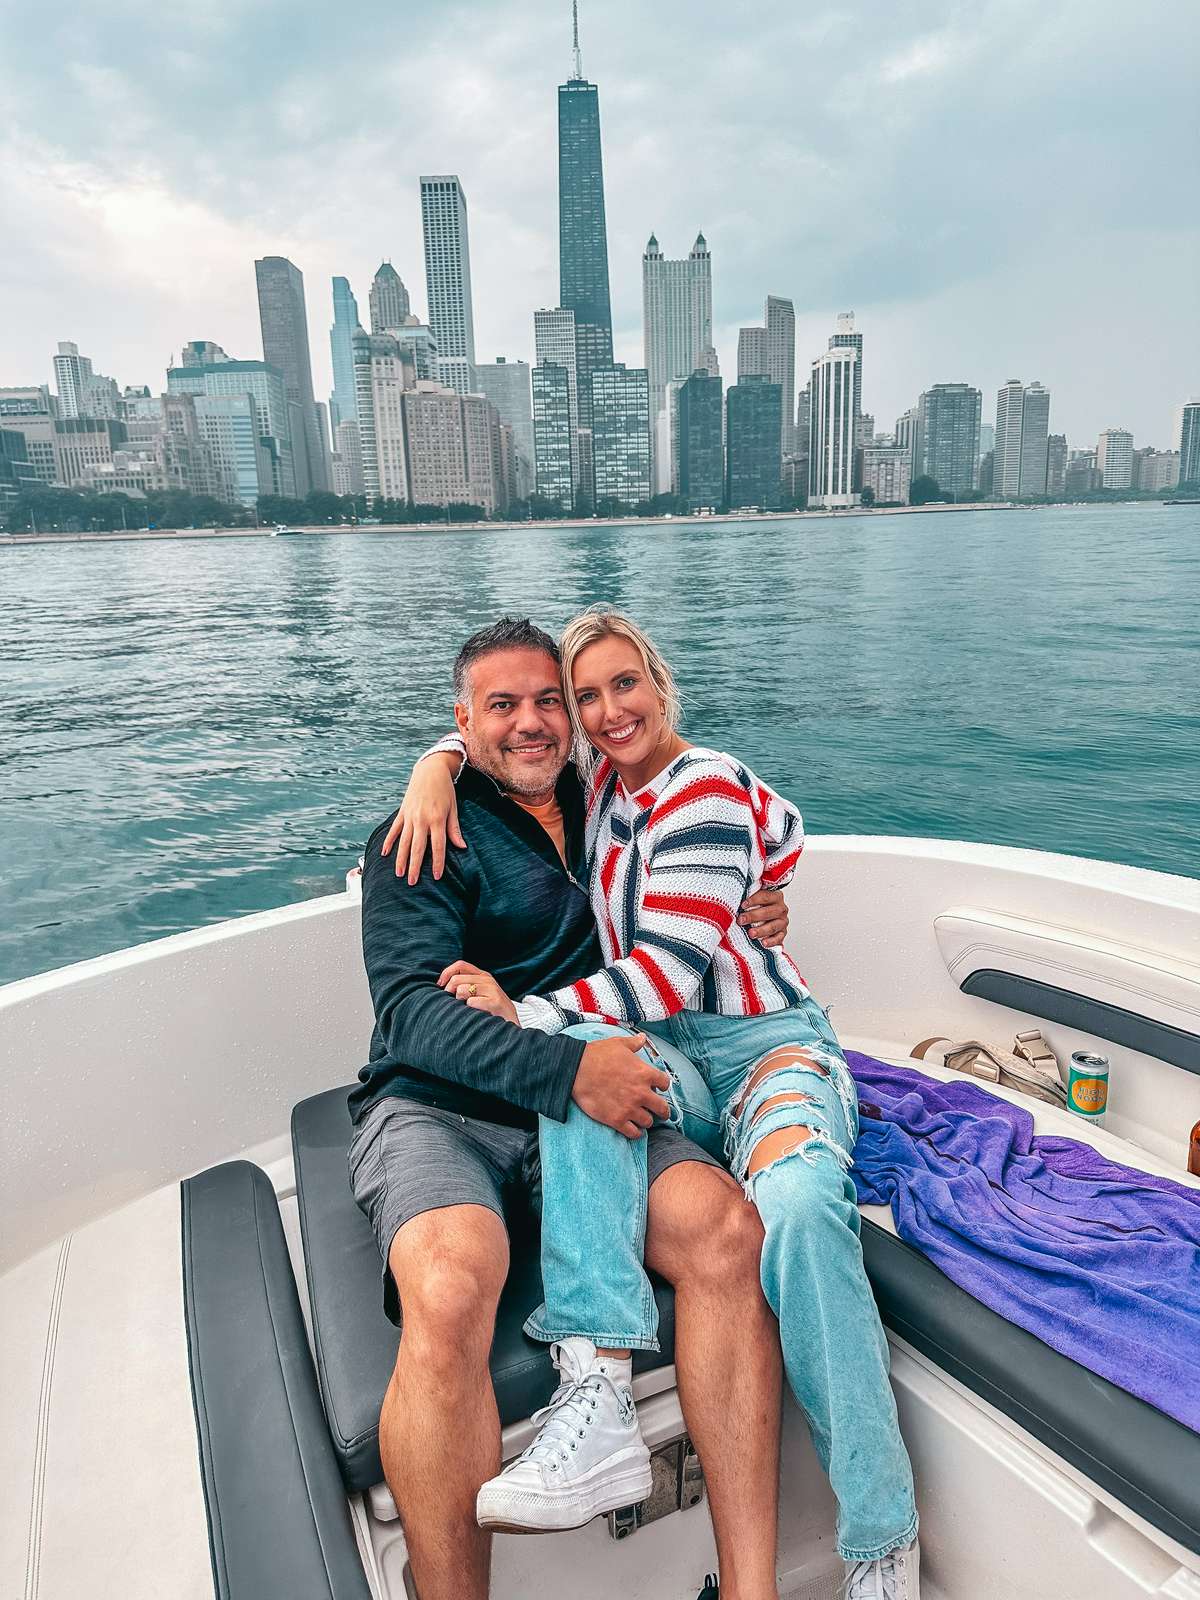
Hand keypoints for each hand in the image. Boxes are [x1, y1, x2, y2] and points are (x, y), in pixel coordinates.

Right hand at [381, 752, 464, 882]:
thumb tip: (461, 847)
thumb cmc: (445, 790)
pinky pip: (395, 830)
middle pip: (418, 848)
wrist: (430, 770)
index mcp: (437, 819)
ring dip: (401, 859)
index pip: (438, 846)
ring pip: (404, 842)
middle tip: (412, 882)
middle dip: (415, 866)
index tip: (436, 877)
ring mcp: (410, 816)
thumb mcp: (453, 808)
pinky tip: (384, 853)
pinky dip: (389, 841)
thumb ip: (454, 829)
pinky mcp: (402, 812)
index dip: (438, 862)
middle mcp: (422, 819)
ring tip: (399, 874)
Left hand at [437, 959, 517, 1024]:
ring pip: (462, 990)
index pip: (460, 965)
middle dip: (449, 992)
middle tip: (453, 1004)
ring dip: (459, 1003)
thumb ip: (466, 985)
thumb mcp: (480, 994)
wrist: (511, 1028)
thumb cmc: (490, 1013)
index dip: (446, 973)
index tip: (440, 986)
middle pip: (457, 979)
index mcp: (483, 976)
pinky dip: (469, 1011)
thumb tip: (442, 985)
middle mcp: (488, 980)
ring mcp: (493, 990)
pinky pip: (471, 1003)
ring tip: (467, 1011)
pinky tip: (475, 1016)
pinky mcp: (495, 1002)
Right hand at [572, 1033, 671, 1138]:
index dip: (662, 1086)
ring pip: (648, 1122)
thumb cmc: (597, 1055)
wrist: (577, 1070)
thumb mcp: (618, 1044)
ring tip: (643, 1119)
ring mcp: (630, 1108)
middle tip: (660, 1112)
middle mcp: (641, 1093)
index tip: (657, 1088)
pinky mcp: (617, 1120)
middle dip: (662, 1110)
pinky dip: (636, 1133)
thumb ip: (634, 1043)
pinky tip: (634, 1129)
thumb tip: (642, 1038)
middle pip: (662, 1108)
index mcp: (644, 1073)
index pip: (665, 1084)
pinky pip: (634, 1133)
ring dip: (647, 1120)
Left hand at [737, 886, 788, 947]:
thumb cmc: (756, 907)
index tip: (742, 905)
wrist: (764, 918)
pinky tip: (763, 943)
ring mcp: (782, 922)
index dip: (753, 900)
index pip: (765, 897)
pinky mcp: (782, 933)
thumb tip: (733, 900)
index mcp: (775, 897)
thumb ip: (747, 899)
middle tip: (741, 920)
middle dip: (753, 916)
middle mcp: (781, 909)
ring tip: (750, 933)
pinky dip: (772, 941)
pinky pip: (779, 938)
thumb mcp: (752, 900)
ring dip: (761, 930)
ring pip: (773, 926)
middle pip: (769, 912)